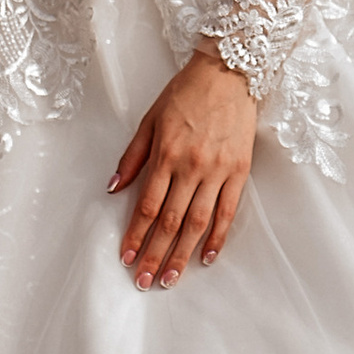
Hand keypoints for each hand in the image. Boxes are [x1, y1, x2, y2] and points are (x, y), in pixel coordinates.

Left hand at [109, 50, 258, 287]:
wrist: (229, 72)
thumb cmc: (186, 93)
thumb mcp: (150, 119)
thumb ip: (132, 156)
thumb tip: (113, 188)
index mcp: (166, 154)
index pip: (148, 206)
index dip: (136, 235)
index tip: (127, 257)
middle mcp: (192, 167)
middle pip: (170, 222)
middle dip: (156, 255)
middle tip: (145, 281)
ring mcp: (218, 171)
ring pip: (197, 223)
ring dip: (183, 255)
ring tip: (171, 278)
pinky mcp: (240, 171)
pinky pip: (228, 212)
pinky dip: (217, 237)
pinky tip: (206, 257)